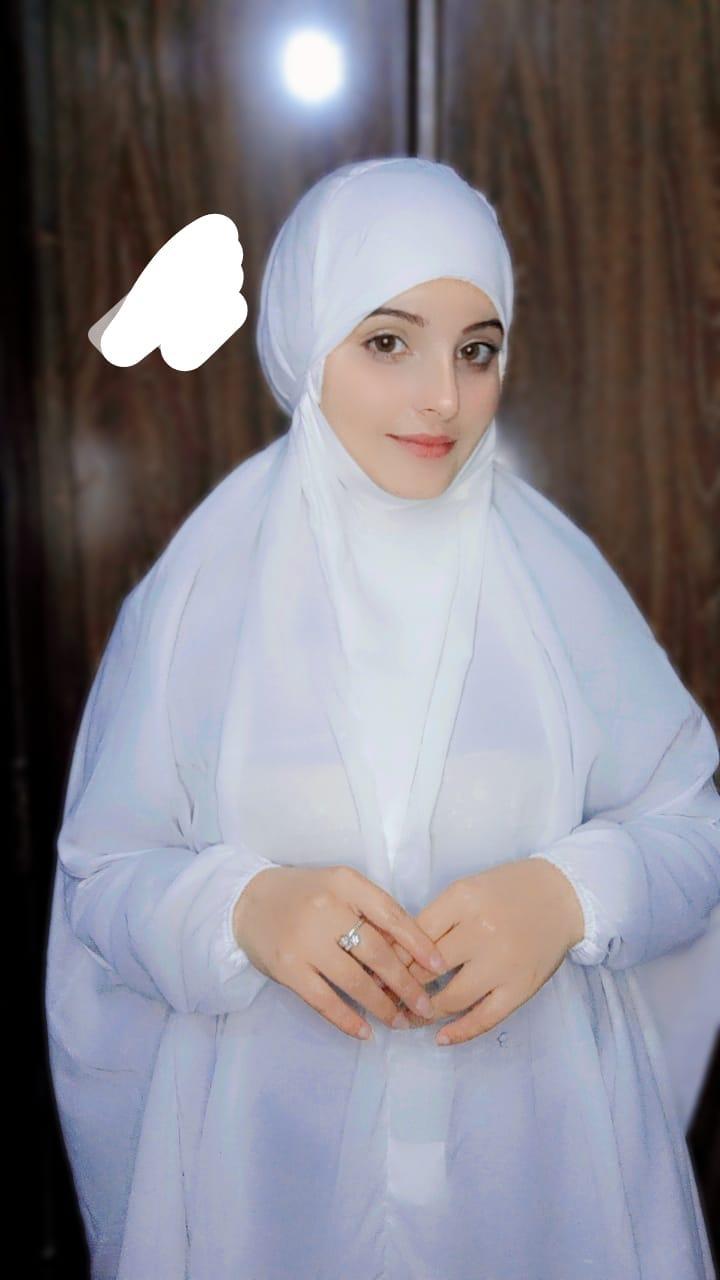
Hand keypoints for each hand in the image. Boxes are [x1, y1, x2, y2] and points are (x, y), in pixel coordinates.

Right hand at [231, 865, 447, 1040]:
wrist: (248, 900)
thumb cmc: (306, 895)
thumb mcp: (340, 888)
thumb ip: (371, 912)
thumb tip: (412, 954)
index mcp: (346, 884)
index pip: (391, 914)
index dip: (418, 943)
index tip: (439, 966)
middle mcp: (326, 909)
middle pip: (377, 952)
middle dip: (406, 983)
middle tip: (425, 1006)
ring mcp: (304, 940)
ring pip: (354, 980)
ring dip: (381, 1005)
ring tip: (400, 1021)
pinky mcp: (287, 968)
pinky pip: (324, 1000)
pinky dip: (347, 1019)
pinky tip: (365, 1032)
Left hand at [376, 858, 584, 1042]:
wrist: (562, 896)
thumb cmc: (507, 890)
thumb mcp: (466, 891)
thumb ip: (436, 919)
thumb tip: (397, 954)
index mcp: (463, 900)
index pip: (414, 936)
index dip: (389, 958)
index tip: (374, 972)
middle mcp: (481, 931)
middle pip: (427, 968)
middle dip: (400, 988)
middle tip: (382, 1000)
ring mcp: (502, 963)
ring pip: (451, 998)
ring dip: (424, 1013)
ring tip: (406, 1019)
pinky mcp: (520, 988)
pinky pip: (485, 1018)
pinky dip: (460, 1031)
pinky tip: (440, 1036)